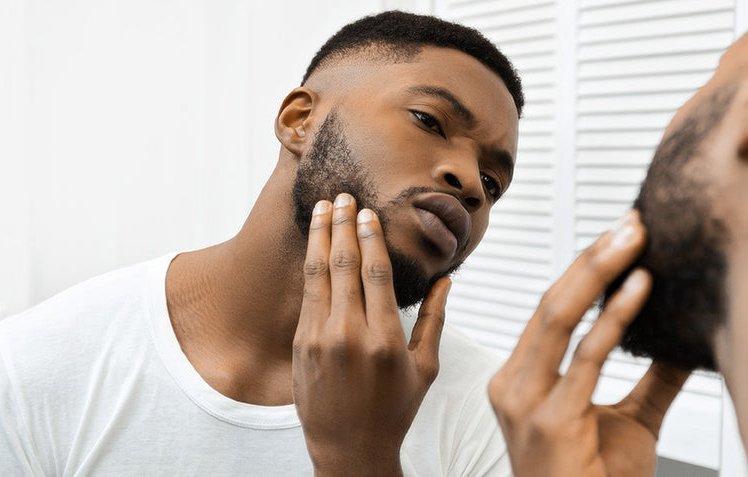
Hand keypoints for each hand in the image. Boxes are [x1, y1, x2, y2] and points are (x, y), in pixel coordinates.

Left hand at [293, 193, 449, 476]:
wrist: (349, 448)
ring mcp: (321, 339)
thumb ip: (434, 319)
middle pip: (345, 264)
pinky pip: (306, 296)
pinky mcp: (301, 345)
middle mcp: (351, 334)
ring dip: (320, 236)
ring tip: (322, 208)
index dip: (370, 237)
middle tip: (344, 196)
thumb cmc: (394, 410)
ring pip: (319, 274)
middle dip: (343, 225)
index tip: (368, 213)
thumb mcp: (424, 368)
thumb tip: (446, 279)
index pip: (376, 272)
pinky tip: (312, 245)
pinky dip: (309, 265)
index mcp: (386, 339)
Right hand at [488, 211, 689, 476]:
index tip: (619, 239)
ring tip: (634, 239)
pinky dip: (616, 316)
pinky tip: (641, 288)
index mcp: (519, 382)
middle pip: (550, 304)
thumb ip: (651, 379)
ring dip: (600, 271)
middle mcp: (512, 386)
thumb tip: (683, 337)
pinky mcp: (551, 421)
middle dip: (592, 258)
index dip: (584, 271)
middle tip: (629, 223)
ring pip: (558, 317)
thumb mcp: (629, 423)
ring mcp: (524, 403)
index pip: (549, 312)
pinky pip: (587, 356)